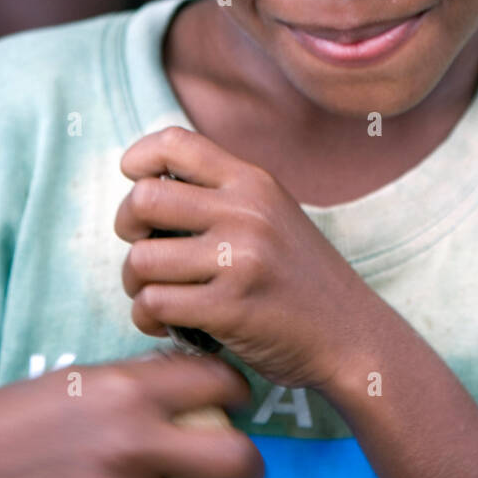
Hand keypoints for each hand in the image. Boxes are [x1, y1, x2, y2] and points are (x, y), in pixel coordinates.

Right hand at [0, 353, 263, 477]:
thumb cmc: (19, 418)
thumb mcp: (85, 382)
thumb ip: (142, 386)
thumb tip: (195, 389)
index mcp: (131, 389)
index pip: (221, 383)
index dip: (237, 392)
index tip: (236, 402)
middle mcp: (135, 441)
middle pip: (235, 459)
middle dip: (246, 467)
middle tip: (240, 468)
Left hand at [115, 126, 376, 391]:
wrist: (350, 335)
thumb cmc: (299, 278)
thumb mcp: (272, 213)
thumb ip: (222, 193)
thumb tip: (146, 183)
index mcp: (253, 181)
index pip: (174, 142)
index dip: (138, 159)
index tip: (133, 182)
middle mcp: (246, 211)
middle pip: (143, 199)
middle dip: (127, 228)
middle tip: (144, 250)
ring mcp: (239, 258)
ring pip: (141, 258)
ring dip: (135, 284)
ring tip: (155, 295)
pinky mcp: (230, 307)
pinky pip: (154, 304)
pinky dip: (148, 318)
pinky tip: (167, 324)